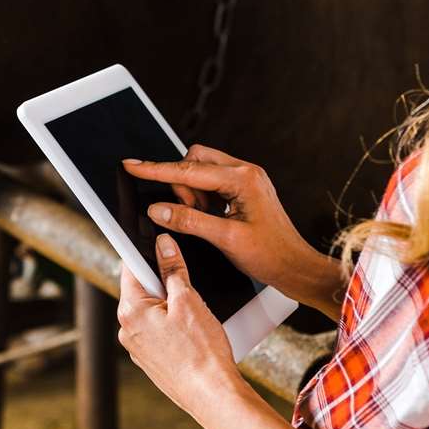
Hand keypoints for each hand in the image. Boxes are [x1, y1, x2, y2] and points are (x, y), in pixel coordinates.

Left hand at [117, 234, 242, 418]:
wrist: (212, 395)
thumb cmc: (202, 352)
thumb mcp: (188, 300)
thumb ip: (173, 269)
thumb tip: (164, 246)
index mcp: (130, 311)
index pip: (130, 268)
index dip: (147, 254)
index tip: (159, 245)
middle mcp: (127, 330)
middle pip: (142, 290)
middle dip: (164, 284)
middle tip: (188, 291)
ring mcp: (137, 348)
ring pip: (152, 313)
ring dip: (170, 307)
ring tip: (193, 320)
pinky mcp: (150, 360)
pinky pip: (157, 333)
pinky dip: (172, 328)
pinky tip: (192, 337)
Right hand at [123, 144, 345, 318]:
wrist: (296, 267)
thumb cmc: (270, 255)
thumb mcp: (225, 239)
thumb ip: (188, 221)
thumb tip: (158, 209)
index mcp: (243, 179)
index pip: (188, 171)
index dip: (156, 170)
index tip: (132, 166)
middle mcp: (245, 172)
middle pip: (194, 161)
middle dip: (182, 185)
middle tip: (186, 212)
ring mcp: (246, 179)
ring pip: (201, 171)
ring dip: (192, 193)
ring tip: (205, 219)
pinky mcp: (244, 189)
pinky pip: (211, 182)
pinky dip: (202, 198)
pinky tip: (210, 218)